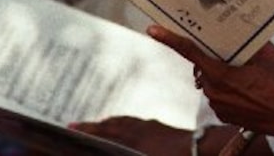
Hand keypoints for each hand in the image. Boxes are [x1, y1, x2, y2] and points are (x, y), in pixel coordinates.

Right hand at [68, 116, 190, 155]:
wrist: (203, 148)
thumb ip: (125, 151)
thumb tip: (109, 127)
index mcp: (135, 139)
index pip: (105, 133)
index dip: (87, 131)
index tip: (70, 128)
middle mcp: (140, 129)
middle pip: (112, 125)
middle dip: (93, 126)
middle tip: (76, 125)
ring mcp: (151, 126)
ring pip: (124, 122)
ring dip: (109, 123)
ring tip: (98, 124)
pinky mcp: (161, 127)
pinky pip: (137, 122)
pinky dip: (126, 123)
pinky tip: (127, 126)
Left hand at [147, 25, 273, 153]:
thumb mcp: (267, 54)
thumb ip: (251, 42)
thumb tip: (245, 28)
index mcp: (220, 73)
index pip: (189, 51)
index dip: (169, 39)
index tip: (153, 29)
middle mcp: (214, 90)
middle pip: (202, 66)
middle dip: (211, 59)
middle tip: (231, 55)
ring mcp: (218, 104)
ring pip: (211, 81)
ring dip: (221, 75)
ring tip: (245, 75)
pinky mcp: (224, 114)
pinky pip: (219, 95)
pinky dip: (227, 89)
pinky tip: (246, 88)